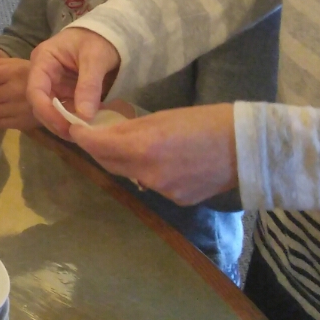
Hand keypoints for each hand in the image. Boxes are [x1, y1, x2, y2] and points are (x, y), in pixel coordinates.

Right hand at [26, 26, 122, 136]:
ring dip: (63, 124)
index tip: (65, 126)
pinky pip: (65, 110)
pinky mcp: (65, 93)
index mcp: (43, 60)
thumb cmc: (99, 40)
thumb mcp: (96, 59)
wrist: (110, 34)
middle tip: (76, 136)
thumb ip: (89, 86)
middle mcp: (43, 75)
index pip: (35, 90)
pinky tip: (86, 128)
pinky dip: (73, 120)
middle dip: (55, 121)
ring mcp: (54, 85)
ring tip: (82, 135)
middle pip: (39, 104)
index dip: (46, 110)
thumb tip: (84, 117)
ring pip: (50, 110)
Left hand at [69, 104, 239, 205]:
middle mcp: (147, 174)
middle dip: (98, 150)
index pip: (96, 146)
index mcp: (142, 147)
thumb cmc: (203, 122)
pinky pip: (151, 185)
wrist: (244, 148)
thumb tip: (105, 133)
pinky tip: (161, 162)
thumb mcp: (160, 118)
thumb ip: (129, 129)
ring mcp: (162, 191)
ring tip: (131, 146)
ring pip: (129, 175)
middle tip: (95, 135)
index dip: (82, 137)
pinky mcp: (177, 201)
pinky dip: (148, 173)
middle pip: (108, 163)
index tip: (75, 128)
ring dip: (123, 161)